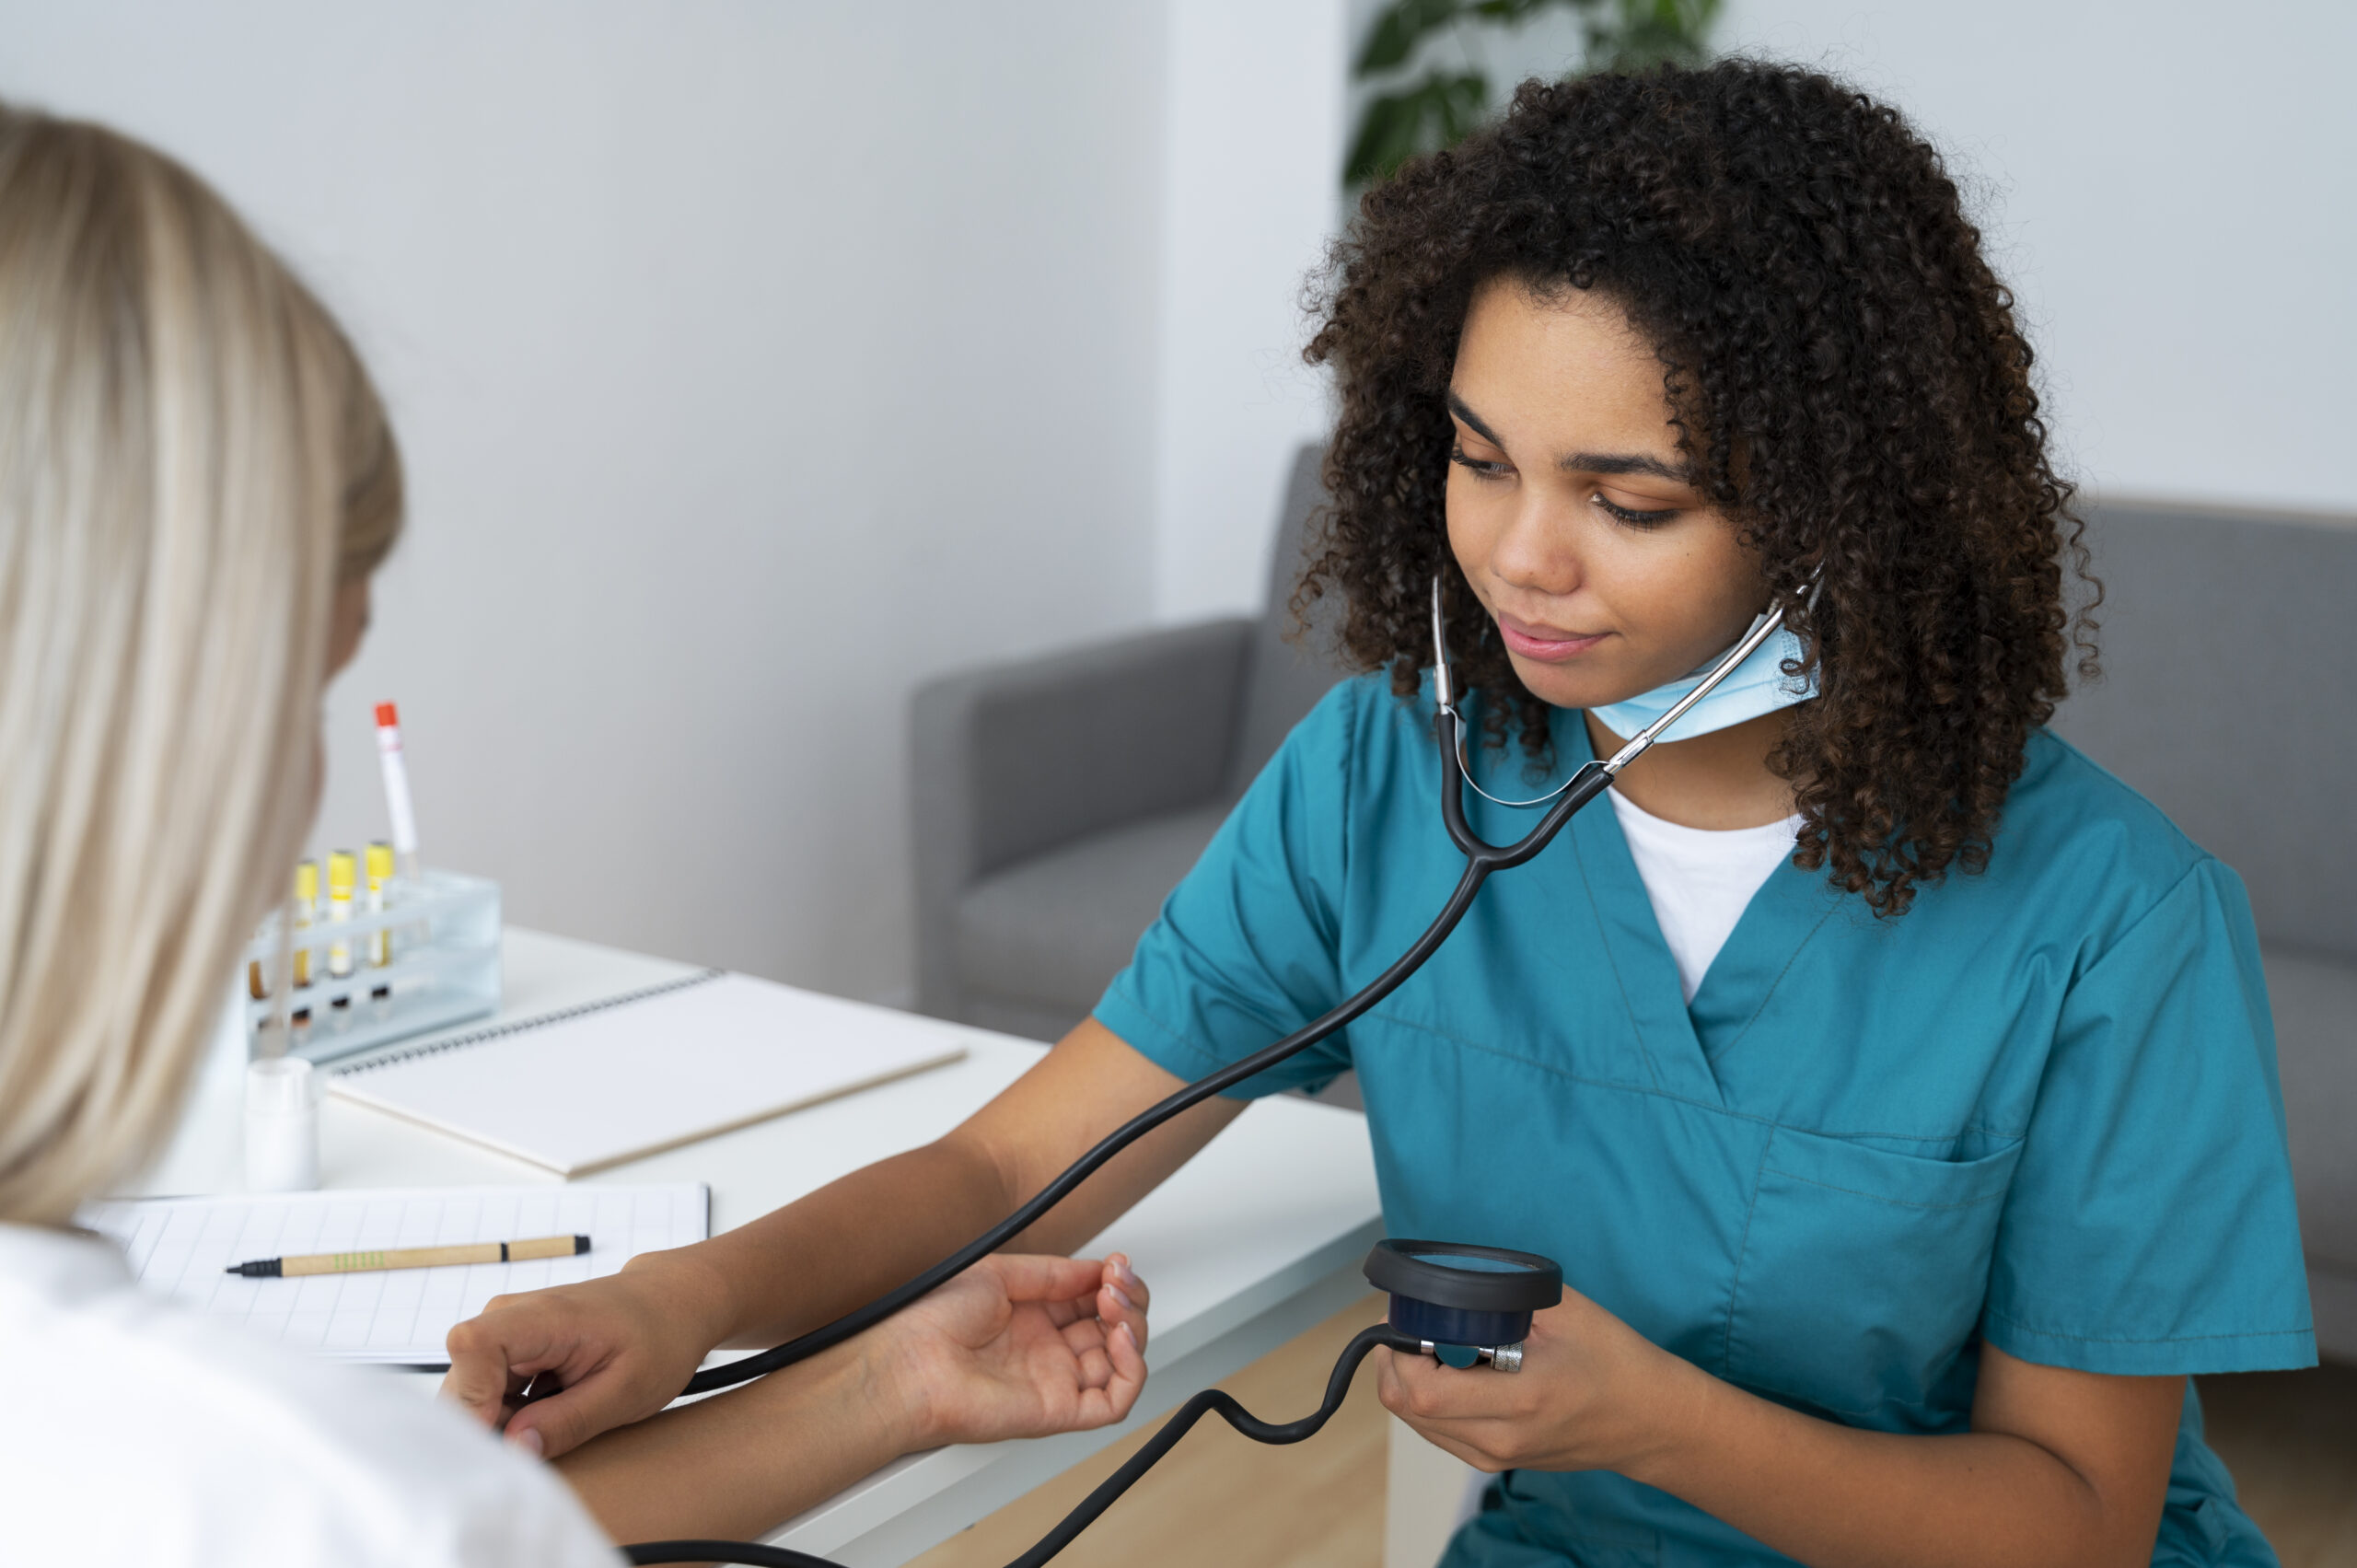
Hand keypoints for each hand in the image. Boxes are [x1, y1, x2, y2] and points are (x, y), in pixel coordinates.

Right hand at [442, 1248, 734, 1458]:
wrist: (670, 1304)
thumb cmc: (658, 1339)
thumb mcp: (626, 1391)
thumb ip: (568, 1422)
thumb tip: (514, 1450)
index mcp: (541, 1317)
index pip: (472, 1347)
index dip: (473, 1399)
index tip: (503, 1441)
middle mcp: (510, 1317)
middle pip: (463, 1384)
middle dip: (491, 1428)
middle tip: (543, 1446)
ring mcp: (505, 1333)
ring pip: (471, 1396)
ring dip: (504, 1426)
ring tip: (559, 1426)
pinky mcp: (508, 1351)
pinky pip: (487, 1395)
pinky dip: (512, 1418)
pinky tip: (552, 1418)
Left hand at [868, 1253, 1150, 1448]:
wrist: (909, 1364)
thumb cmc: (933, 1322)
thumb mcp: (1000, 1273)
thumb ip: (1053, 1273)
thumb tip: (1096, 1269)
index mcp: (1033, 1319)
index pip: (1093, 1302)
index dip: (1113, 1282)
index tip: (1116, 1263)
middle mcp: (1049, 1352)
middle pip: (1115, 1330)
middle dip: (1129, 1300)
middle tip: (1117, 1282)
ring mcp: (1057, 1381)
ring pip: (1122, 1363)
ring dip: (1134, 1328)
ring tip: (1115, 1303)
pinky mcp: (1060, 1411)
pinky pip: (1115, 1401)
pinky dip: (1132, 1369)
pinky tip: (1119, 1338)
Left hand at [1374, 1286, 1707, 1474]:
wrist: (1650, 1420)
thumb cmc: (1615, 1361)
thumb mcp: (1563, 1311)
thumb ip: (1502, 1295)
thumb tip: (1449, 1278)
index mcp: (1519, 1401)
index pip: (1423, 1390)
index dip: (1398, 1350)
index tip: (1403, 1316)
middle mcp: (1499, 1440)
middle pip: (1407, 1408)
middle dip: (1396, 1360)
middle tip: (1410, 1323)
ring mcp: (1495, 1458)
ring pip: (1416, 1422)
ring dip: (1410, 1380)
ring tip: (1433, 1342)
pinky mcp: (1494, 1462)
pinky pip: (1437, 1431)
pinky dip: (1428, 1399)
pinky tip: (1451, 1369)